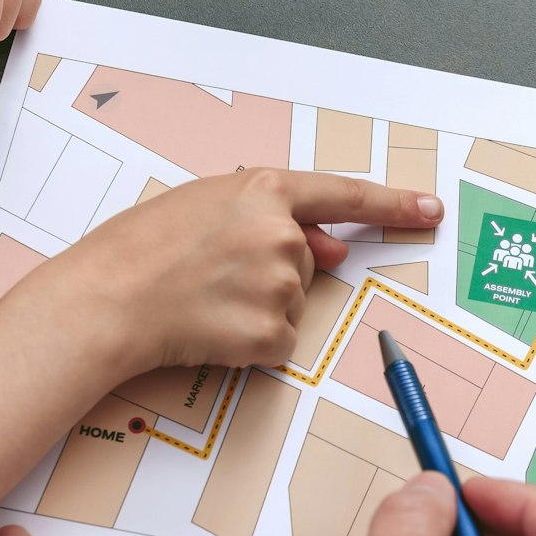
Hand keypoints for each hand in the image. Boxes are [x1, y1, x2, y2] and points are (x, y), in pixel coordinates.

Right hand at [63, 168, 444, 377]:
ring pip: (293, 305)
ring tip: (202, 300)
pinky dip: (251, 345)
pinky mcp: (270, 335)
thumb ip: (272, 219)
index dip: (393, 203)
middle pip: (308, 264)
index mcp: (264, 190)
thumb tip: (335, 250)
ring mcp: (279, 286)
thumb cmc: (142, 249)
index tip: (429, 208)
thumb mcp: (206, 207)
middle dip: (270, 273)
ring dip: (257, 308)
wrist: (106, 300)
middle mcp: (281, 235)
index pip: (345, 195)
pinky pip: (279, 344)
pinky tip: (210, 330)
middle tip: (209, 276)